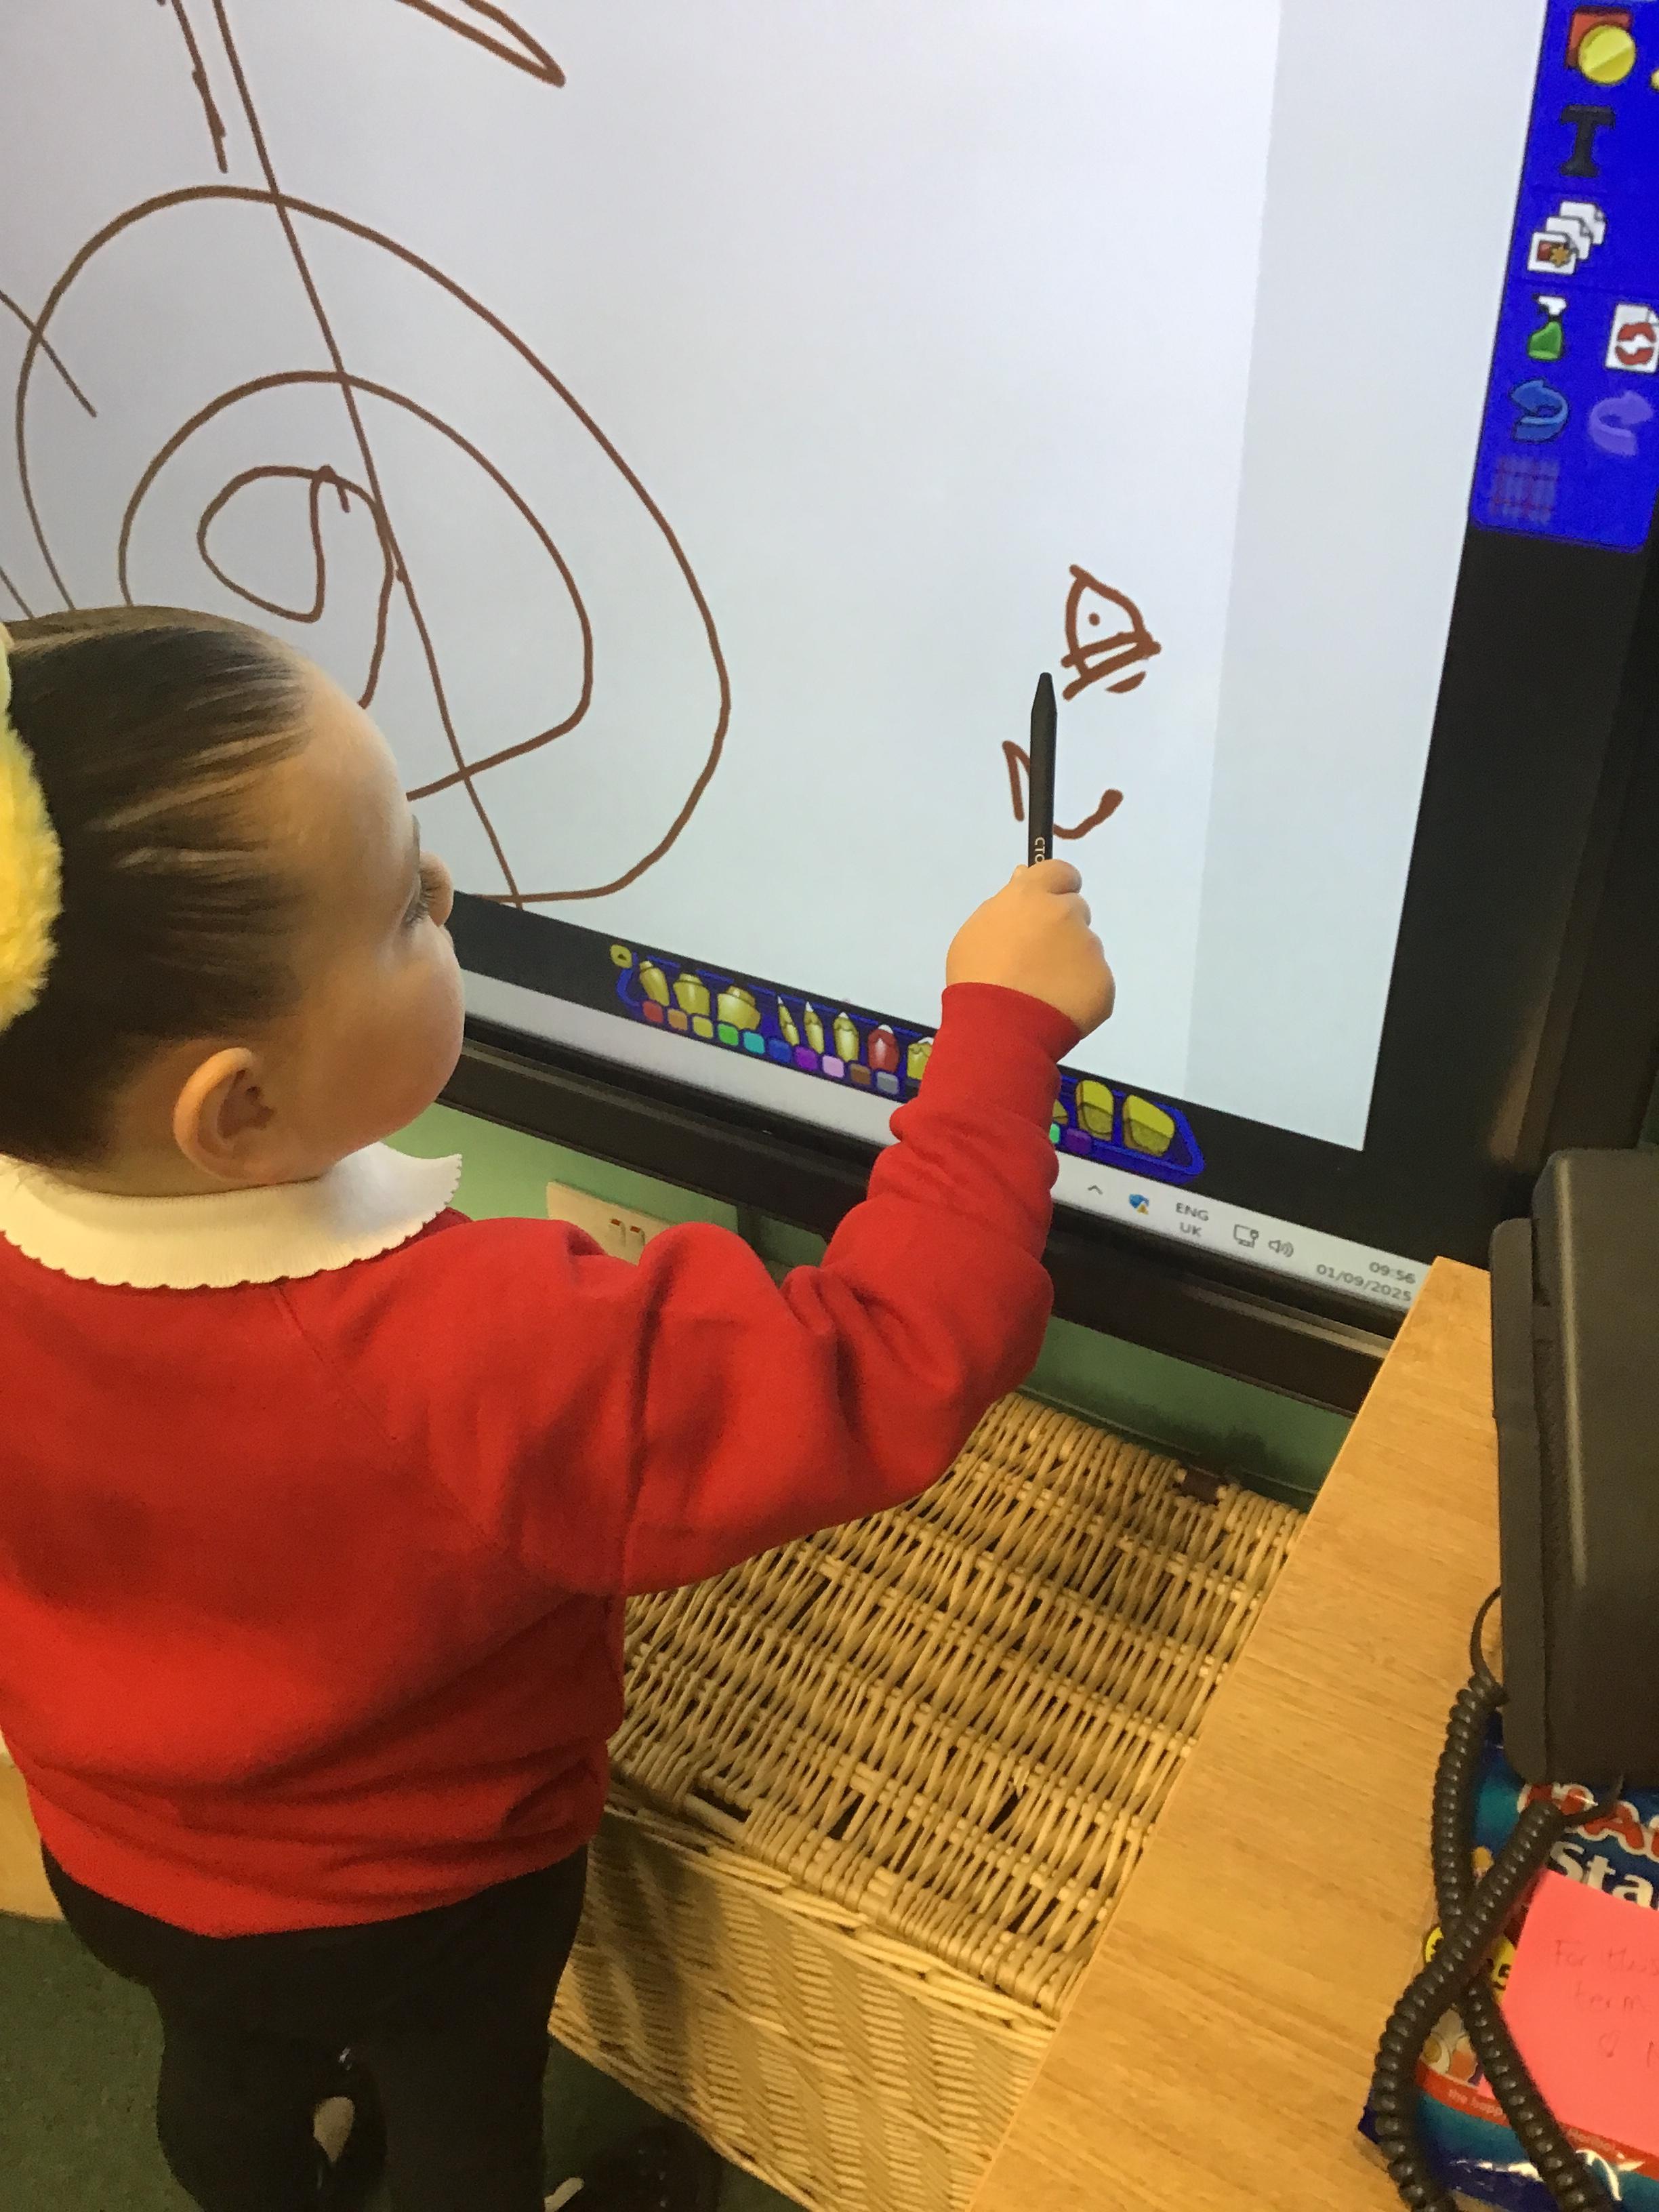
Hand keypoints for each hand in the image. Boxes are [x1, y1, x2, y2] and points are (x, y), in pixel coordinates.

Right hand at [946, 861, 1114, 1036]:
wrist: (999, 1030)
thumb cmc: (977, 978)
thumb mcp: (977, 931)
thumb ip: (1006, 902)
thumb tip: (1024, 876)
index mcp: (1032, 896)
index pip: (1061, 872)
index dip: (1056, 887)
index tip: (1046, 907)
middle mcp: (1066, 915)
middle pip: (1075, 910)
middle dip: (1062, 929)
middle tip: (1037, 959)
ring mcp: (1090, 948)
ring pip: (1086, 948)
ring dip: (1071, 962)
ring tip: (1042, 991)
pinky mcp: (1104, 981)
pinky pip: (1095, 980)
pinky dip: (1080, 991)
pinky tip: (1056, 1007)